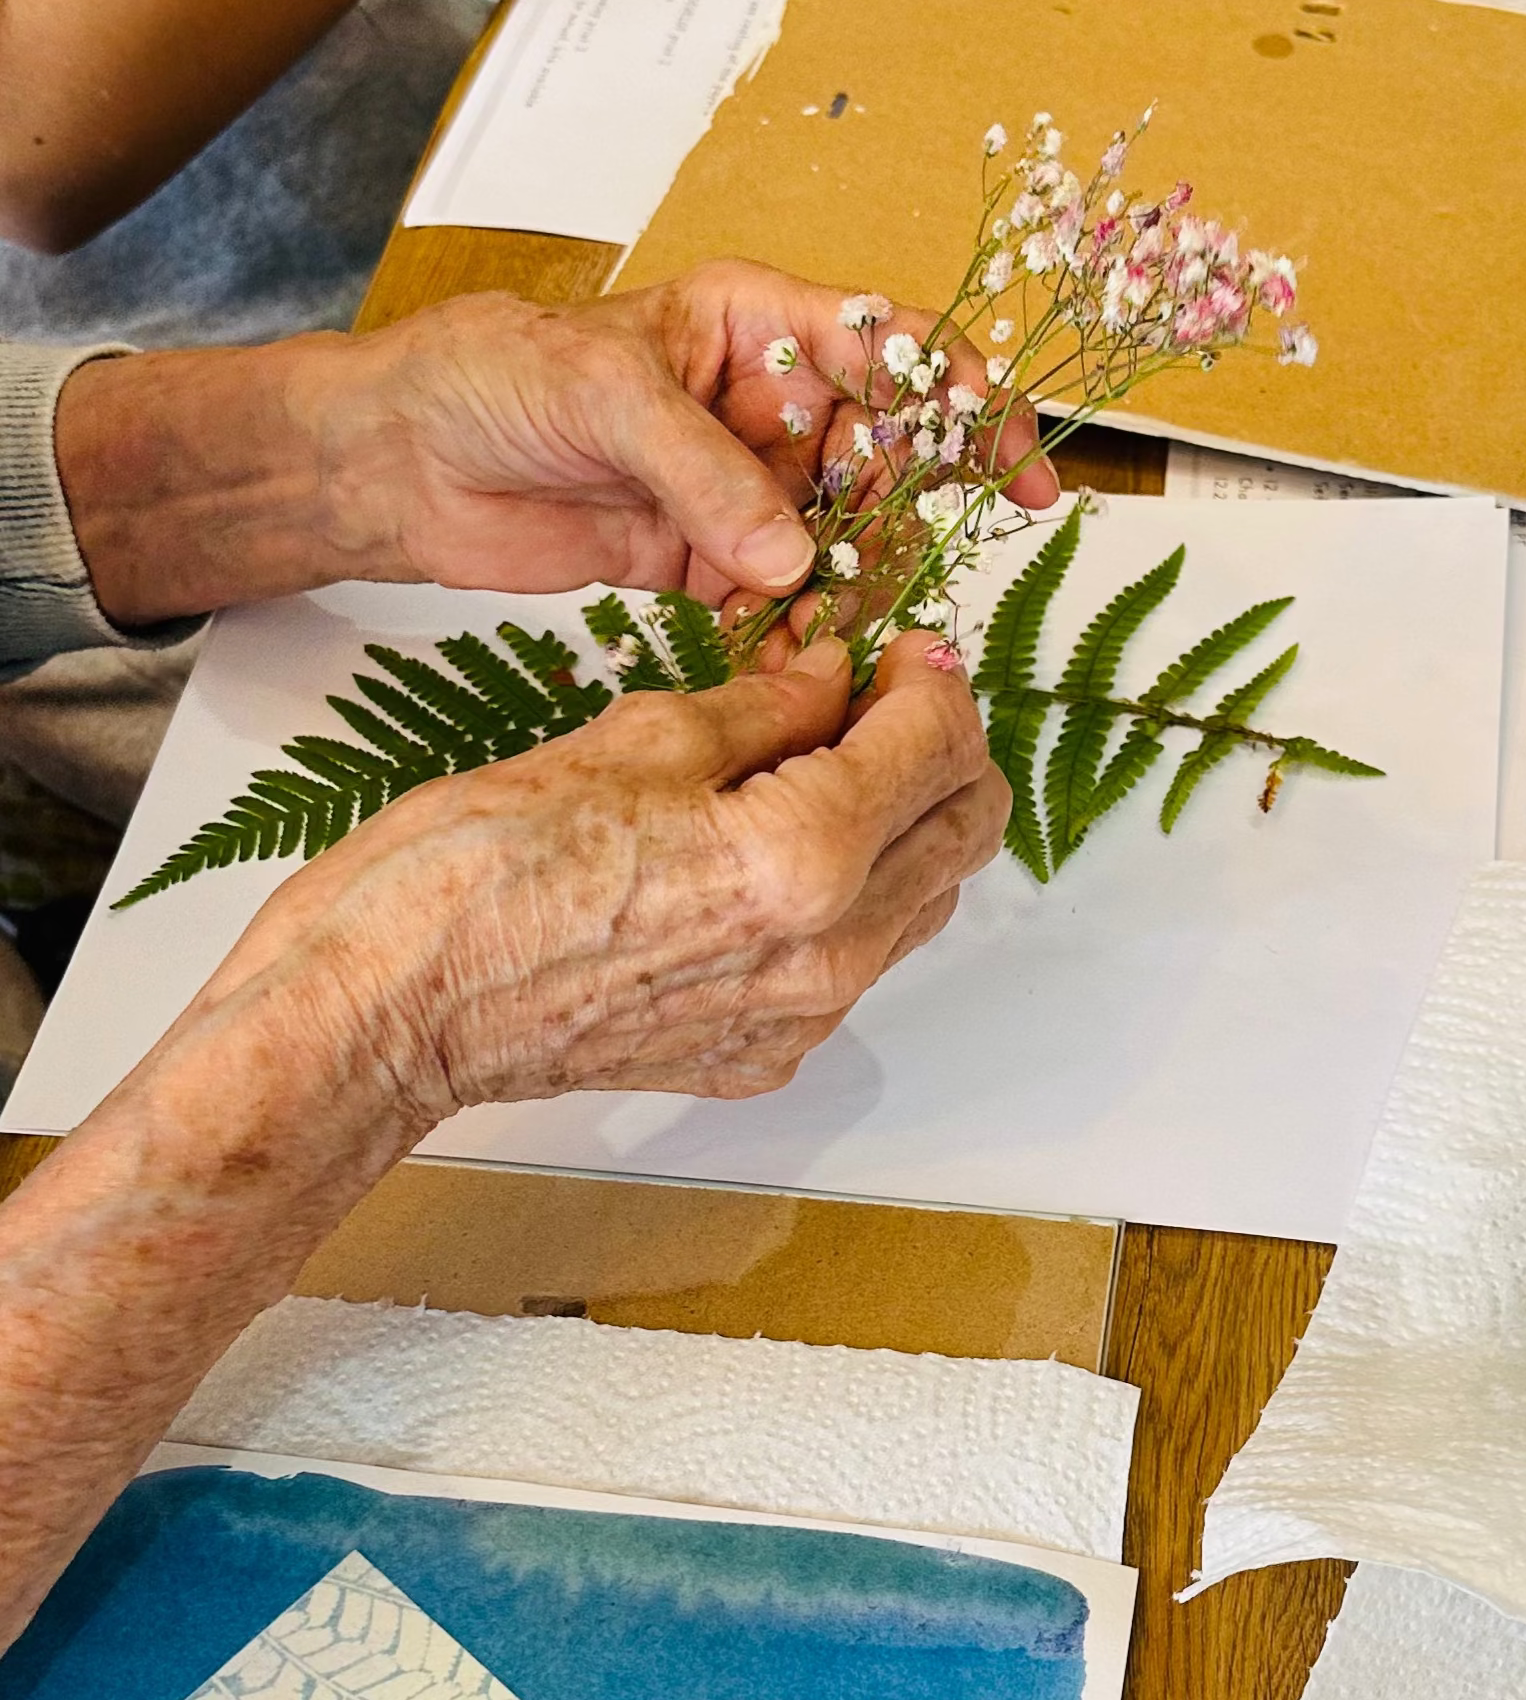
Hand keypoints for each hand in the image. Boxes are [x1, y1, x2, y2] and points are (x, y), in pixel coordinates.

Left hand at [55, 261, 1056, 625]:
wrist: (397, 462)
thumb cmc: (487, 381)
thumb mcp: (604, 396)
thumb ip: (709, 475)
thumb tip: (797, 563)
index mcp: (756, 326)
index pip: (891, 347)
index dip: (963, 398)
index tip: (1012, 461)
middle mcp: (768, 406)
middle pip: (889, 455)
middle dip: (922, 512)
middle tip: (936, 568)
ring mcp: (744, 491)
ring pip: (847, 539)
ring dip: (865, 587)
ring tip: (871, 633)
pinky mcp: (710, 564)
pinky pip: (788, 603)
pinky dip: (804, 636)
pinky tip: (810, 665)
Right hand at [194, 627, 1006, 1125]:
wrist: (388, 1015)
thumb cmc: (471, 876)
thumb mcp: (630, 741)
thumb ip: (764, 707)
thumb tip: (837, 674)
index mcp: (804, 861)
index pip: (937, 748)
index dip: (931, 679)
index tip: (900, 645)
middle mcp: (827, 956)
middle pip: (963, 833)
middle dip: (946, 748)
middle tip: (888, 696)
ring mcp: (800, 1018)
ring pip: (921, 903)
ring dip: (906, 822)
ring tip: (832, 765)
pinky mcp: (761, 1054)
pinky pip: (853, 965)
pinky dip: (850, 896)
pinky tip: (777, 852)